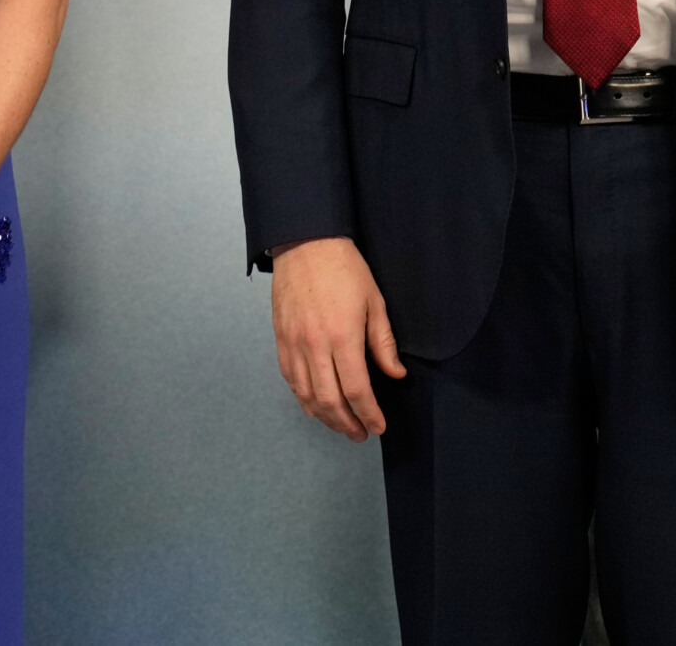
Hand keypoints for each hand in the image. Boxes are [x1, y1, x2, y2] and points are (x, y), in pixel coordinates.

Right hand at [270, 237, 405, 440]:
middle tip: (361, 434)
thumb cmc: (344, 268)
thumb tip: (395, 374)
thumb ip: (383, 343)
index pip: (356, 390)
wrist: (304, 242)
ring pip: (305, 394)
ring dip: (324, 416)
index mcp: (342, 337)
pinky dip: (301, 397)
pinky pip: (289, 377)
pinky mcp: (280, 337)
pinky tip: (313, 405)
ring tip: (340, 425)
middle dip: (347, 423)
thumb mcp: (374, 302)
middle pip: (329, 400)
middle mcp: (314, 345)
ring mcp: (293, 342)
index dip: (369, 414)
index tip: (379, 426)